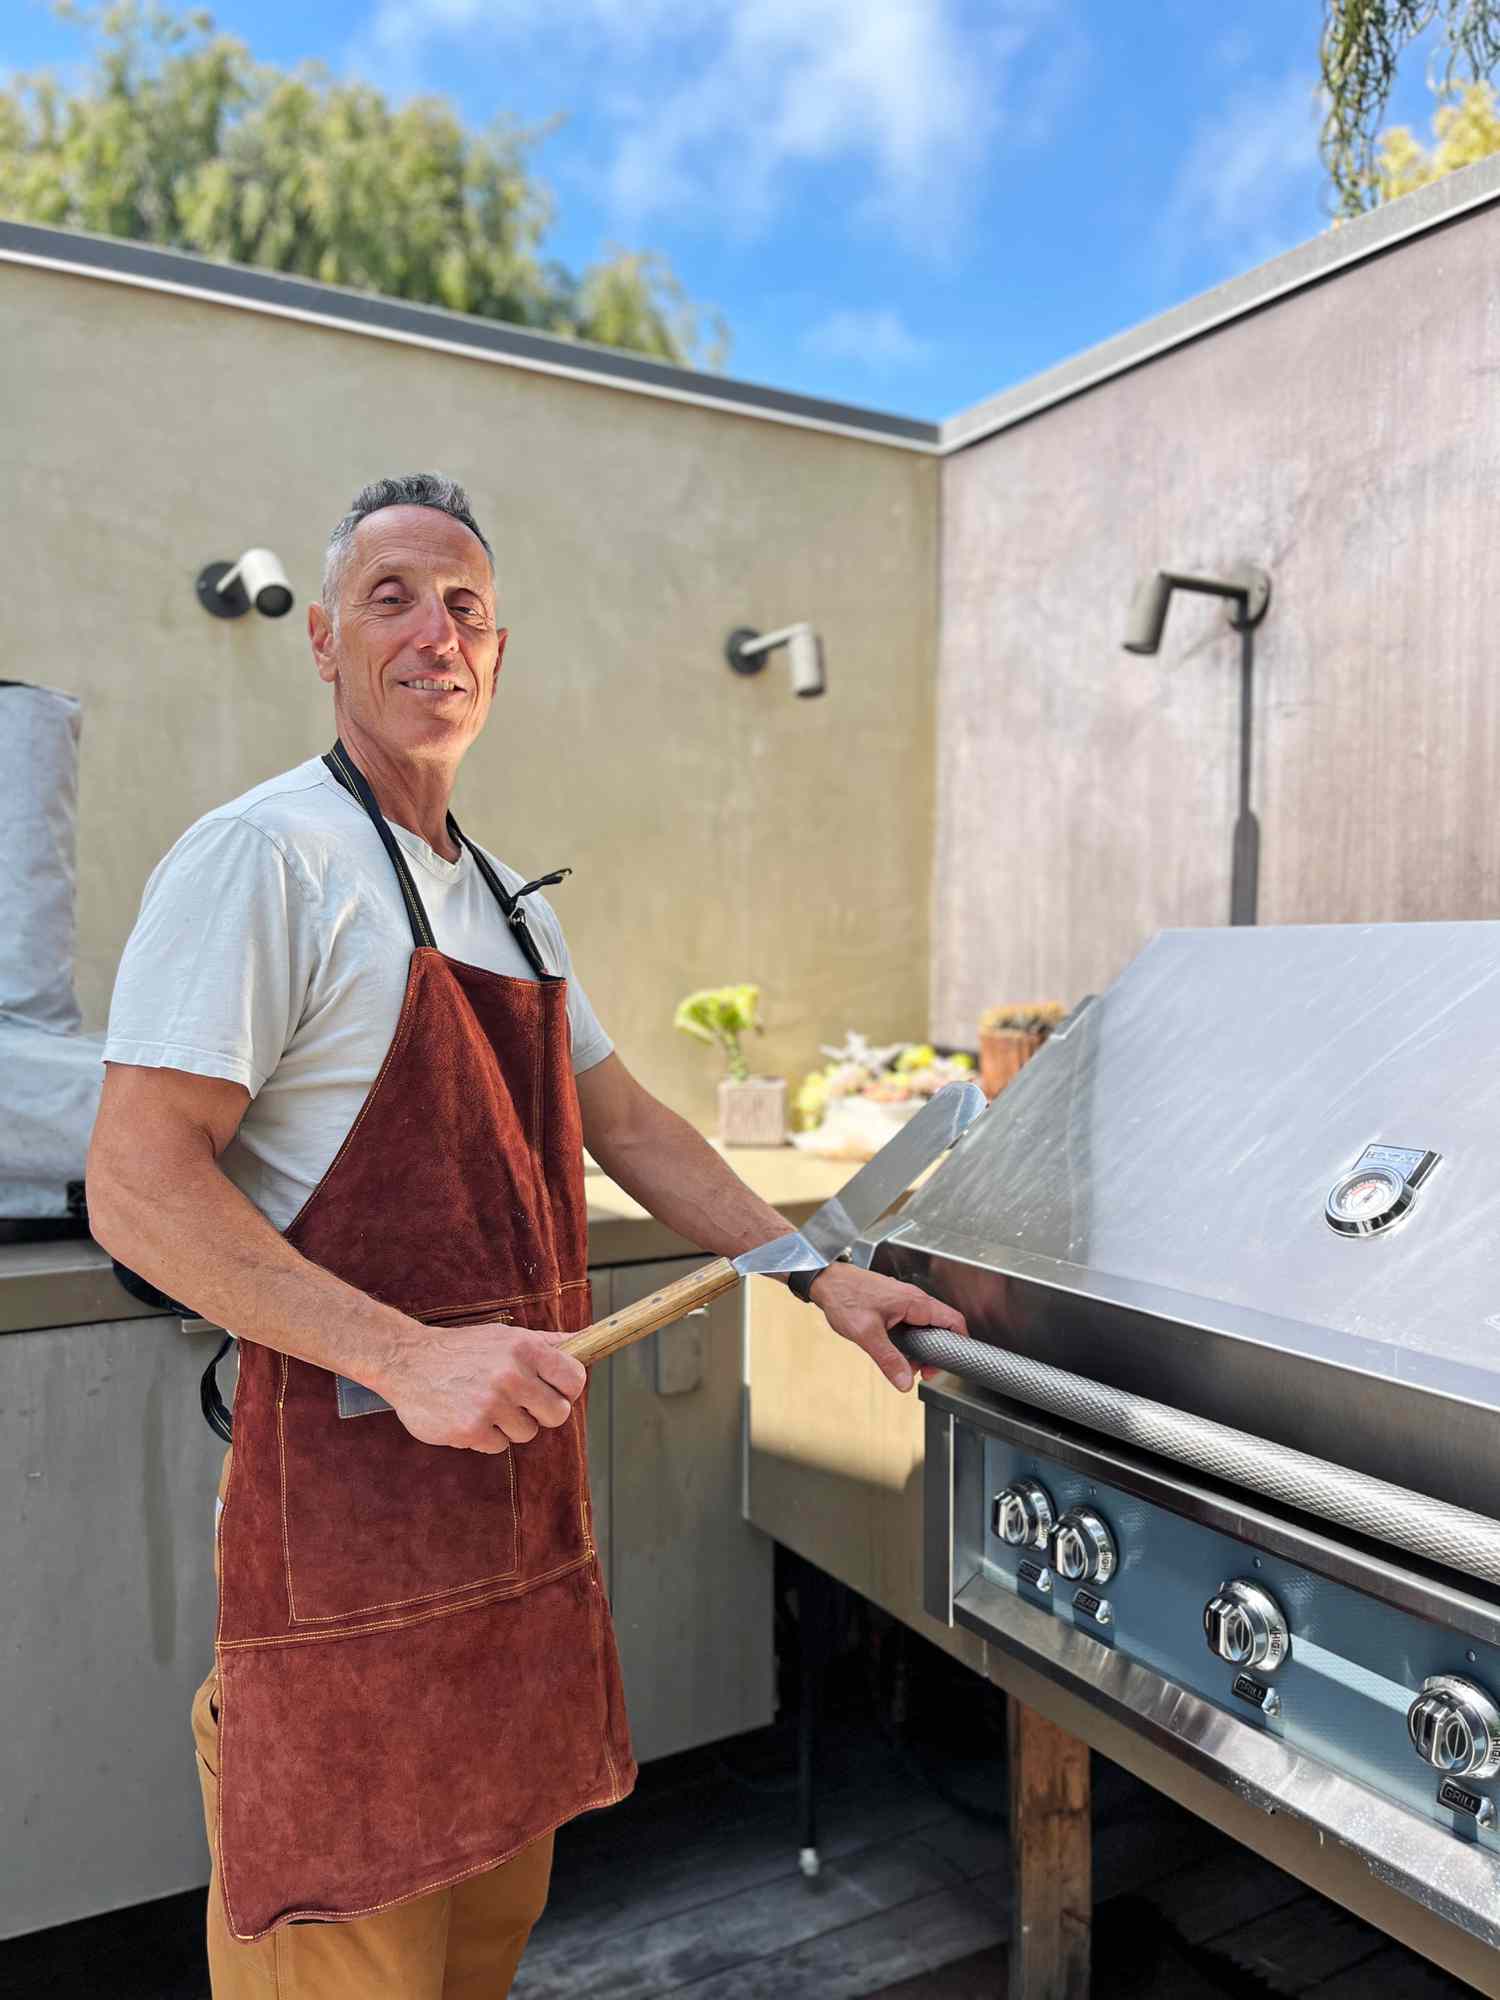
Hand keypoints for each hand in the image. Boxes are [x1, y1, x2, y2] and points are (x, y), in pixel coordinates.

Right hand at [379, 1319, 586, 1452]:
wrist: (407, 1360)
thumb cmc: (462, 1349)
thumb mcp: (505, 1337)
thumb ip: (547, 1343)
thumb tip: (584, 1342)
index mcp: (525, 1349)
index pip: (574, 1379)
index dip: (568, 1389)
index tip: (556, 1391)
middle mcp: (511, 1375)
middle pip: (558, 1414)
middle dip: (542, 1413)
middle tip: (521, 1403)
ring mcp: (491, 1404)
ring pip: (527, 1433)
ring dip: (510, 1425)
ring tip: (486, 1405)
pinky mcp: (470, 1429)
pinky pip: (498, 1445)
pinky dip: (485, 1436)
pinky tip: (467, 1415)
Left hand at [803, 1264, 967, 1390]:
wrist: (825, 1281)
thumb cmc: (844, 1296)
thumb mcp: (866, 1333)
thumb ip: (888, 1359)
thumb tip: (905, 1382)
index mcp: (915, 1302)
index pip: (953, 1320)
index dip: (958, 1343)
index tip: (949, 1363)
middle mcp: (913, 1299)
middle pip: (941, 1326)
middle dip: (936, 1352)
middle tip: (923, 1371)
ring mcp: (904, 1301)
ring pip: (925, 1327)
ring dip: (920, 1349)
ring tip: (906, 1366)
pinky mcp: (893, 1305)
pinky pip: (911, 1324)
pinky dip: (909, 1341)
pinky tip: (895, 1353)